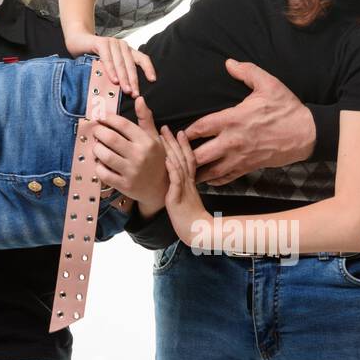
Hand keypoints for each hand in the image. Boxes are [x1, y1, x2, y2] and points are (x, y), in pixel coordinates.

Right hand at [63, 31, 155, 97]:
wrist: (77, 41)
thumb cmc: (93, 56)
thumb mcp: (108, 66)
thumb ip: (117, 74)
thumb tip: (125, 91)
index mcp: (127, 50)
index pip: (142, 59)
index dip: (148, 69)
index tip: (153, 80)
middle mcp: (122, 45)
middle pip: (131, 65)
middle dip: (134, 81)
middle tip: (135, 94)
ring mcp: (112, 43)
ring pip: (121, 63)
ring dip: (124, 78)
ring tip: (126, 90)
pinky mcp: (102, 43)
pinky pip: (108, 58)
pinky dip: (111, 70)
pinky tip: (113, 80)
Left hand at [89, 98, 165, 215]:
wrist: (161, 189)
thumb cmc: (156, 159)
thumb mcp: (154, 138)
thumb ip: (146, 119)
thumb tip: (139, 99)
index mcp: (146, 142)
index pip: (122, 124)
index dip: (108, 118)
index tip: (100, 117)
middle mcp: (139, 156)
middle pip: (110, 138)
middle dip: (98, 132)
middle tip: (96, 131)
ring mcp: (131, 172)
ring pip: (104, 155)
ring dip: (96, 148)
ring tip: (97, 145)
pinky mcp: (124, 185)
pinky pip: (103, 173)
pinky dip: (98, 166)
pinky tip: (100, 162)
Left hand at [159, 122, 207, 244]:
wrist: (196, 232)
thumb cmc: (189, 217)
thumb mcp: (186, 197)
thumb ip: (182, 186)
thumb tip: (175, 176)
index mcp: (190, 182)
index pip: (188, 158)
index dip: (183, 144)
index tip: (178, 131)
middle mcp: (188, 182)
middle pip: (183, 157)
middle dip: (174, 141)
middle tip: (166, 127)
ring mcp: (183, 189)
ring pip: (179, 165)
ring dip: (171, 149)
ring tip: (163, 135)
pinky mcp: (177, 198)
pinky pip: (176, 182)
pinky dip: (171, 169)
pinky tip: (166, 159)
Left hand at [182, 59, 314, 184]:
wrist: (308, 133)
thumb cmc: (287, 108)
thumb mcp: (269, 84)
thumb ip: (247, 72)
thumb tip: (229, 62)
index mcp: (233, 119)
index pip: (200, 128)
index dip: (185, 132)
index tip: (175, 133)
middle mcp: (233, 141)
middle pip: (200, 155)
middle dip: (184, 155)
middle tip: (173, 154)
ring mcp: (241, 157)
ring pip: (211, 171)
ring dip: (196, 171)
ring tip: (182, 170)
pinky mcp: (250, 167)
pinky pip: (227, 178)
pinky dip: (215, 180)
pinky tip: (207, 178)